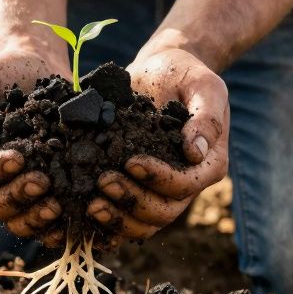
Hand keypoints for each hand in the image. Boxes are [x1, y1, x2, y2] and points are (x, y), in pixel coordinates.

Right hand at [0, 43, 70, 241]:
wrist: (39, 68)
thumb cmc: (5, 72)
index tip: (19, 157)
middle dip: (18, 197)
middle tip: (44, 181)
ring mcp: (17, 189)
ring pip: (17, 220)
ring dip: (35, 217)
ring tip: (58, 205)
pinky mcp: (44, 194)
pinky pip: (43, 221)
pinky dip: (55, 227)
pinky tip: (72, 220)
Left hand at [88, 46, 228, 239]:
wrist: (160, 70)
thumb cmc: (183, 74)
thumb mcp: (202, 85)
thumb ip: (205, 117)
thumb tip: (195, 152)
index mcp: (208, 163)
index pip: (186, 184)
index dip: (159, 178)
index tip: (131, 161)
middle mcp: (188, 183)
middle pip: (164, 211)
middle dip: (132, 200)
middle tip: (102, 182)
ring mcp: (162, 190)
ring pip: (145, 222)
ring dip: (118, 218)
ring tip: (91, 203)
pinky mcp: (139, 189)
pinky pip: (127, 217)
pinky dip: (108, 222)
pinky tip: (84, 212)